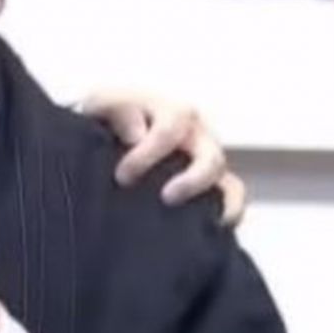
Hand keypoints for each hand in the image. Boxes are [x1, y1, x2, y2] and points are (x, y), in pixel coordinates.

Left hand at [79, 91, 245, 224]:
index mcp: (171, 112)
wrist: (110, 128)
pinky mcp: (210, 182)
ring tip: (196, 220)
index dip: (148, 155)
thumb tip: (138, 135)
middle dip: (192, 181)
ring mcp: (206, 160)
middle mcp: (196, 136)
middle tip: (165, 197)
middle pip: (210, 158)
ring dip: (216, 202)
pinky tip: (212, 228)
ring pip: (228, 182)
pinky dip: (229, 213)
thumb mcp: (102, 105)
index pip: (170, 131)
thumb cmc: (108, 116)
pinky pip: (231, 198)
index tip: (123, 177)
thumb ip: (118, 112)